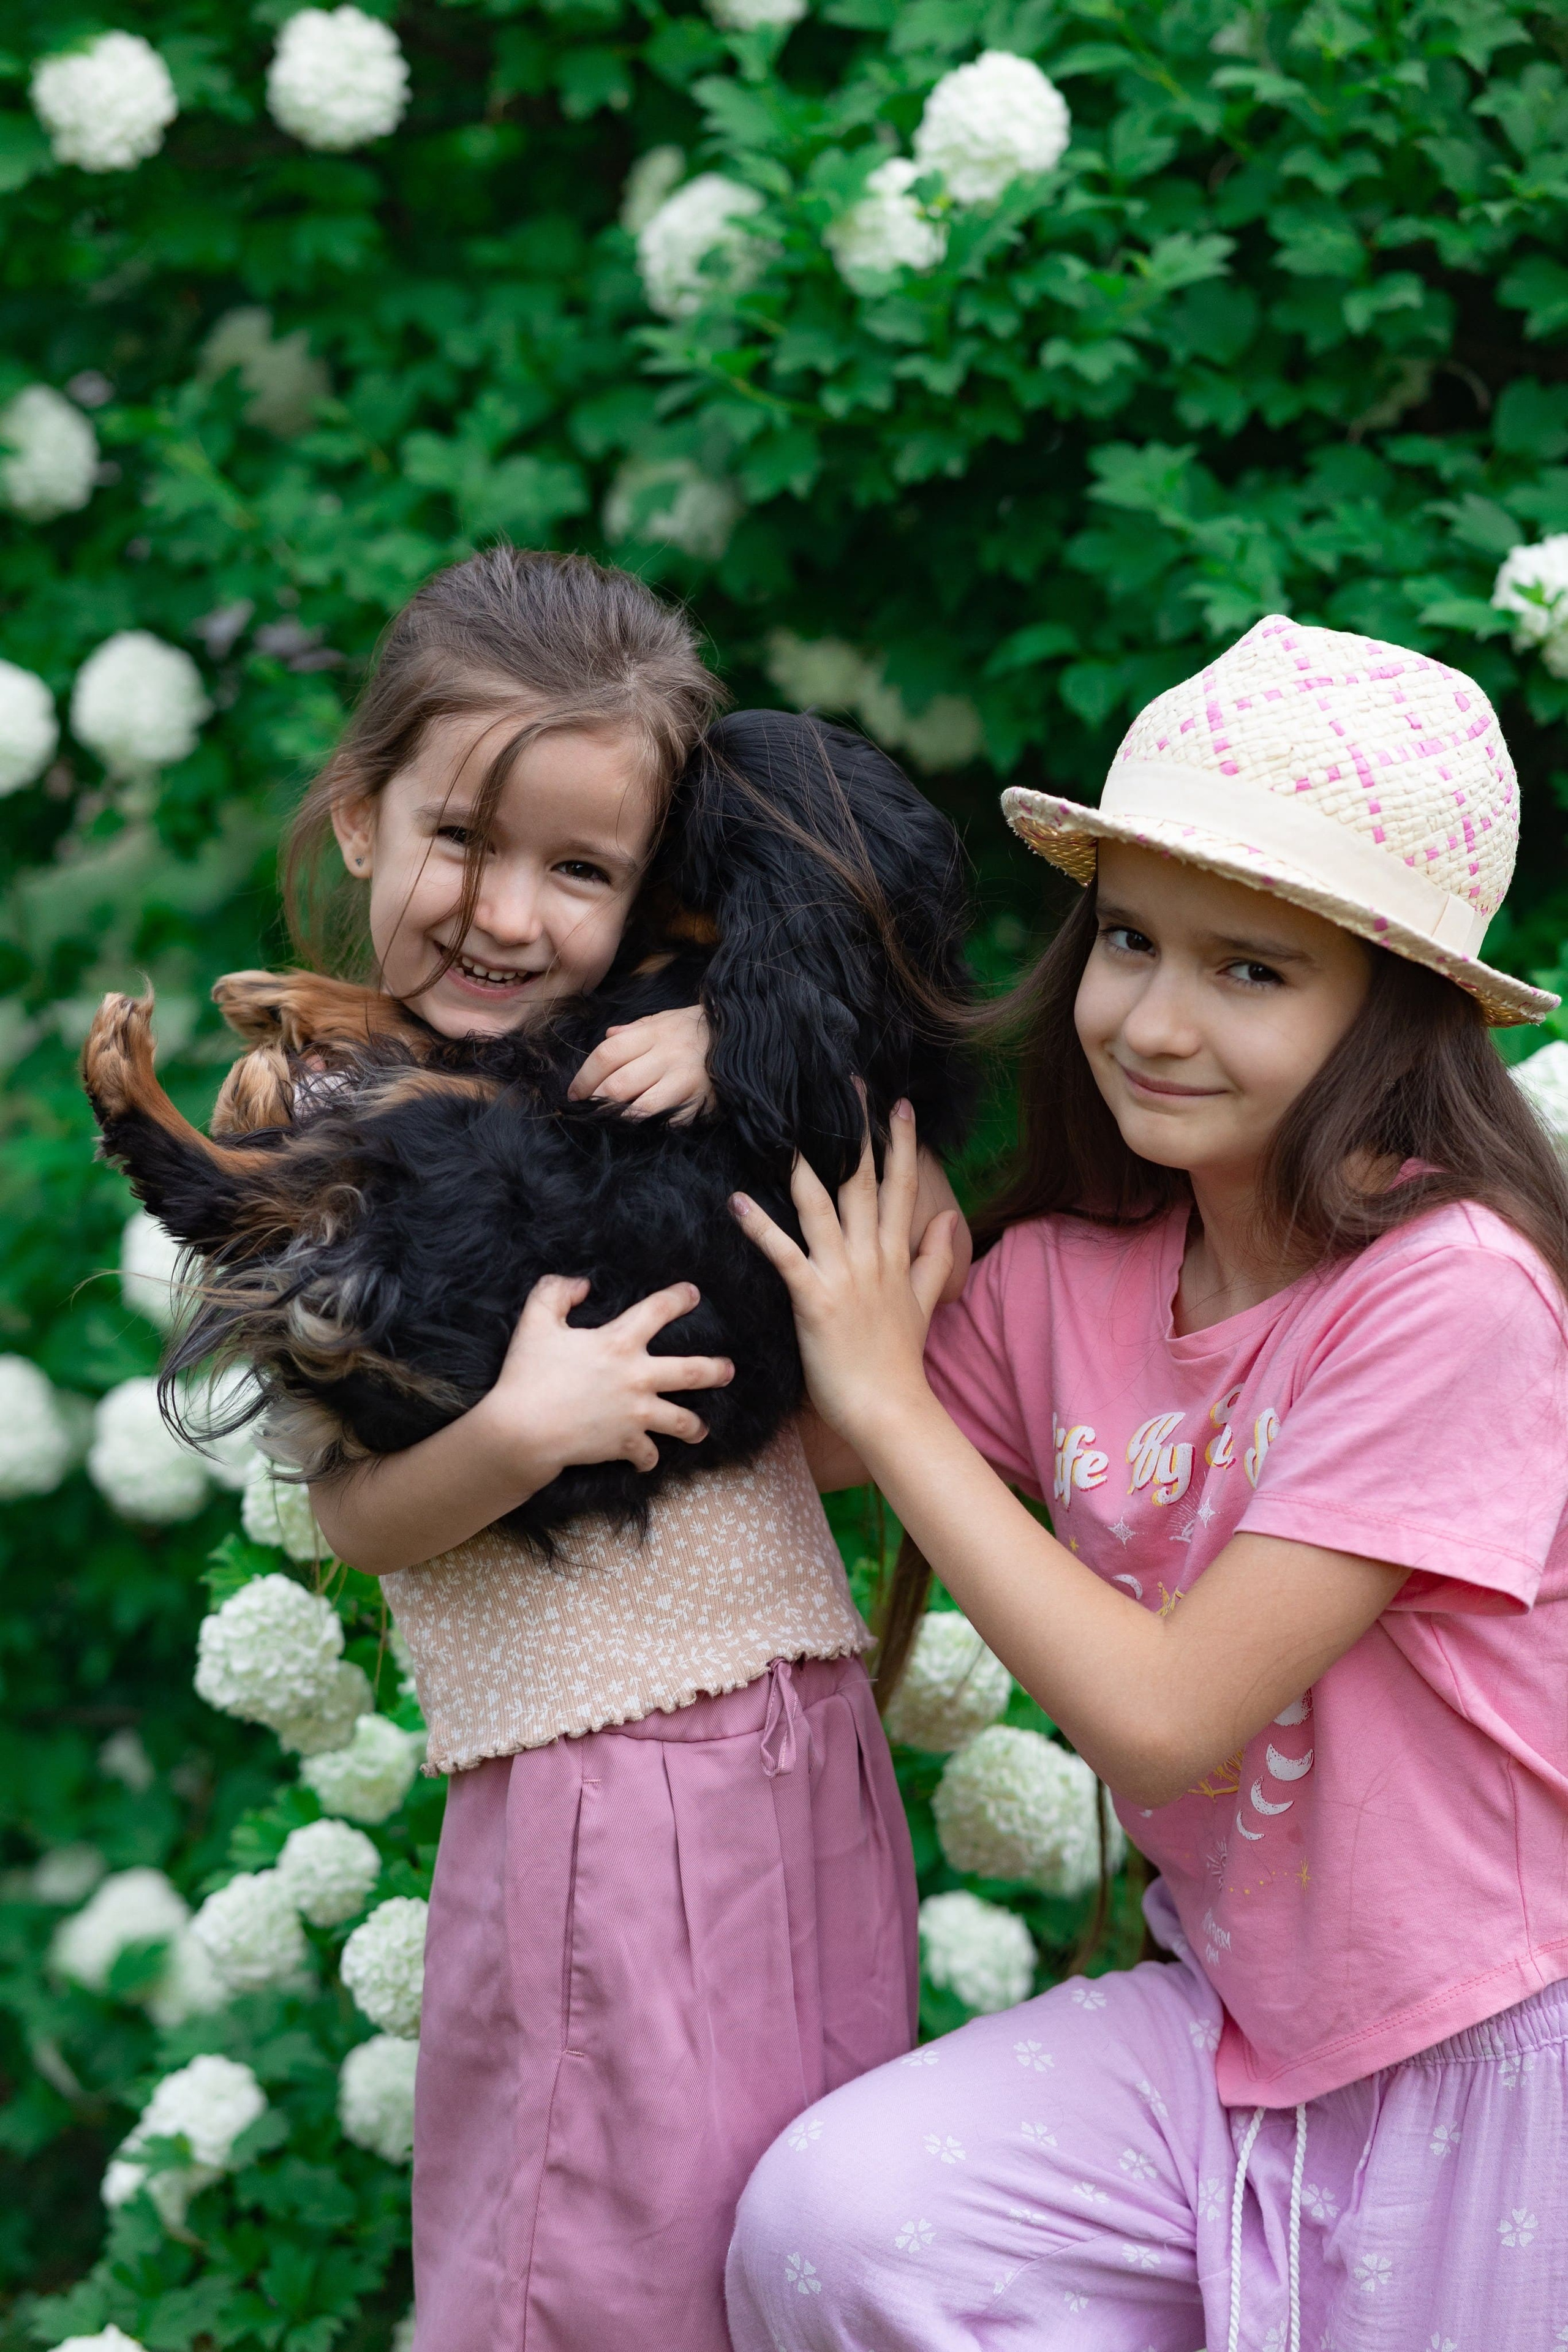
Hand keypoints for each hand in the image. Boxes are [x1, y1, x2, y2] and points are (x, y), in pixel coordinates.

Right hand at [474, 1274, 733, 1481]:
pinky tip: (648, 1460)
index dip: (679, 1298)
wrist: (523, 1430)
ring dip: (695, 1426)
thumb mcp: (536, 1321)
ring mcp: (636, 1414)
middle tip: (728, 1370)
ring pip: (682, 1421)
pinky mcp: (626, 1444)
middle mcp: (638, 1377)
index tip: (693, 1294)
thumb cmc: (527, 1374)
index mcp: (620, 1342)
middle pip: (693, 1373)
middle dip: (716, 1370)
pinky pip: (648, 1455)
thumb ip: (556, 1292)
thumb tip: (581, 1284)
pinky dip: (649, 1459)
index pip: (659, 1311)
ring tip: (703, 1428)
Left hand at [567, 1004, 713, 1122]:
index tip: (574, 1093)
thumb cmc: (696, 1030)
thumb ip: (633, 1030)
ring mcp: (685, 1082)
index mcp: (654, 1034)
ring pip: (640, 1108)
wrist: (742, 1038)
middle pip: (618, 1085)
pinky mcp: (699, 1103)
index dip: (585, 1076)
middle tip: (587, 1109)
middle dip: (596, 1101)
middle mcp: (667, 1057)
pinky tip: (642, 1125)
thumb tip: (606, 1038)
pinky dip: (651, 1127)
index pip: (607, 1054)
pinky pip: (668, 1121)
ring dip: (619, 1117)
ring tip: (609, 1119)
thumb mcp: (665, 1019)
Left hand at [732, 1101, 957, 1447]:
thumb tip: (948, 1222)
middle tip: (845, 1086)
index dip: (901, 1144)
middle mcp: (872, 1256)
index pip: (899, 1188)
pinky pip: (785, 1255)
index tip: (898, 1104)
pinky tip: (739, 1202)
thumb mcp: (924, 1303)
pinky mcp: (815, 1299)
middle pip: (863, 1182)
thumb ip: (935, 1259)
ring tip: (785, 1129)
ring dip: (803, 1166)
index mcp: (895, 1255)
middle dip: (854, 1132)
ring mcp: (844, 1276)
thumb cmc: (899, 1360)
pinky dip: (762, 1227)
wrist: (891, 1410)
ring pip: (823, 1207)